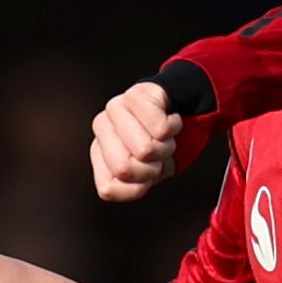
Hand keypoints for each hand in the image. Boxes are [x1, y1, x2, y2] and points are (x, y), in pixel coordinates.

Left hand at [88, 81, 180, 201]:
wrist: (183, 109)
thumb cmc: (162, 147)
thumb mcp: (147, 176)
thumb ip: (129, 187)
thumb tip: (117, 177)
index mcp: (98, 153)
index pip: (109, 188)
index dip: (138, 185)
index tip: (147, 170)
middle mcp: (101, 127)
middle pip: (124, 169)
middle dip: (152, 167)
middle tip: (158, 152)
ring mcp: (115, 108)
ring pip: (145, 150)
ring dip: (166, 147)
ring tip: (164, 136)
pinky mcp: (136, 93)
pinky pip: (160, 130)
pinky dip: (174, 129)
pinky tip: (170, 118)